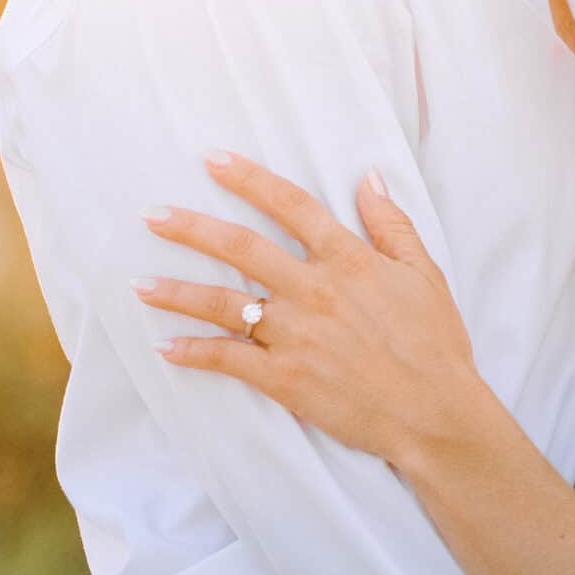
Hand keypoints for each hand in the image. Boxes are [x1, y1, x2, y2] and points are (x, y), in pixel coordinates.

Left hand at [137, 155, 485, 463]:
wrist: (435, 413)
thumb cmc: (435, 343)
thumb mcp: (424, 272)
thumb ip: (391, 223)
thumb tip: (368, 177)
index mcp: (348, 259)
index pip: (290, 205)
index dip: (249, 179)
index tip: (212, 160)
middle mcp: (315, 290)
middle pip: (242, 248)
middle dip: (191, 228)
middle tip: (151, 216)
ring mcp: (296, 335)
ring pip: (225, 303)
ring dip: (177, 292)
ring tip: (139, 285)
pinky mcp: (286, 378)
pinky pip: (229, 361)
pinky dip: (195, 353)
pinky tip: (166, 347)